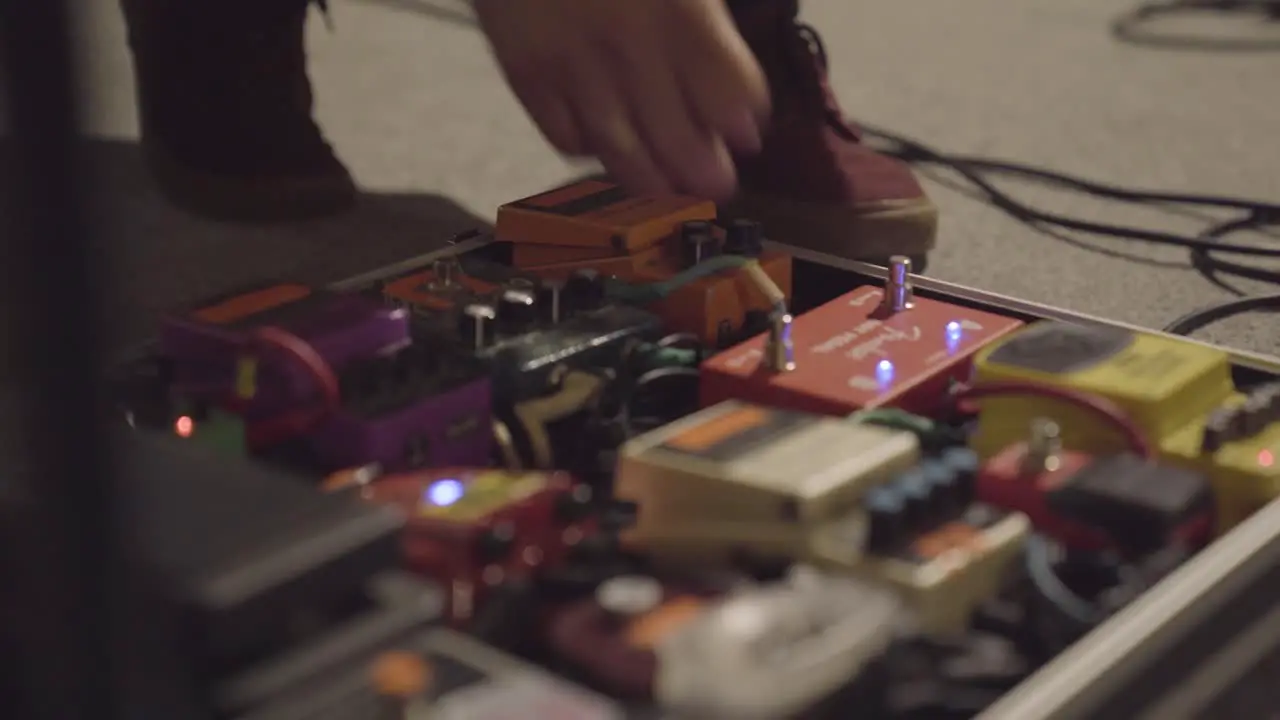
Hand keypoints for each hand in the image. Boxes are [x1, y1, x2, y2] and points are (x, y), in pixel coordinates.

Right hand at [474, 0, 770, 200]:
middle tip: (716, 185)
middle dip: (704, 172)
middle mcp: (629, 41)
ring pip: (622, 150)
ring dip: (652, 179)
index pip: (729, 91)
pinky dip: (589, 150)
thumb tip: (726, 87)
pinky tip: (604, 145)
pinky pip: (565, 136)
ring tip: (668, 188)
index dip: (743, 121)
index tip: (747, 135)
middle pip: (680, 137)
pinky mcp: (525, 72)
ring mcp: (573, 62)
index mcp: (678, 6)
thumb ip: (700, 14)